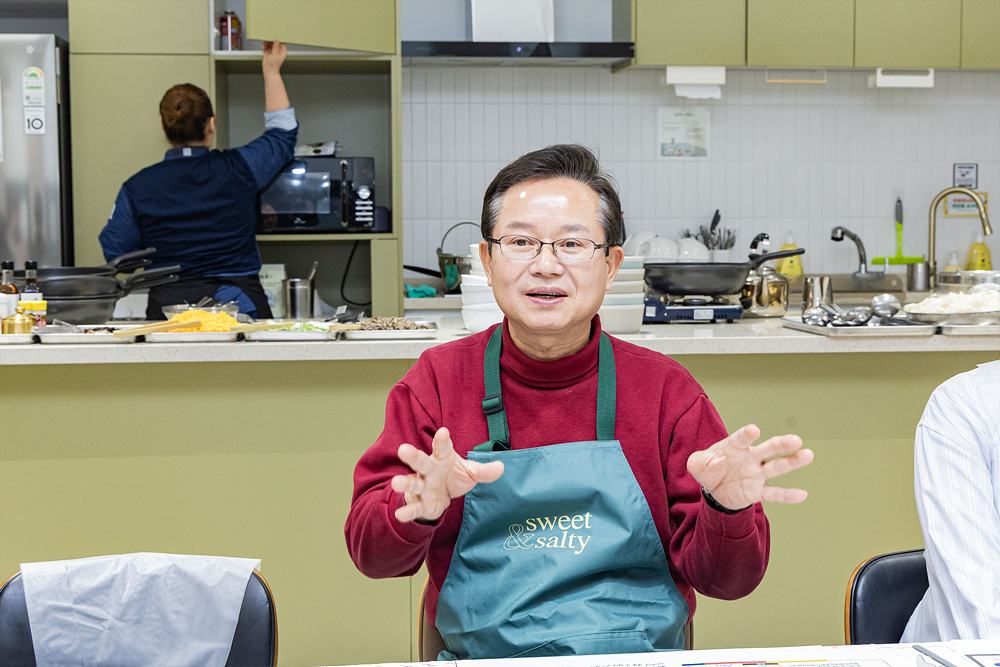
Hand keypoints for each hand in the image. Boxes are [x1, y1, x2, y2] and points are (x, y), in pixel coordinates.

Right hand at [261, 40, 286, 73]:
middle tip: (266, 39)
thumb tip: (277, 40)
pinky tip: (263, 49)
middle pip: (275, 42)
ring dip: (266, 44)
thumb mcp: (275, 55)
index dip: (278, 39)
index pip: (281, 42)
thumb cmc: (274, 65)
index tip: (273, 36)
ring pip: (270, 44)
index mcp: (282, 51)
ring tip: (264, 45)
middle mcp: (278, 51)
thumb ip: (276, 47)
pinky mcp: (268, 53)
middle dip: (270, 41)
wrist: (269, 71)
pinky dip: (264, 47)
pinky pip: (266, 47)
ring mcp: (273, 52)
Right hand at [391, 427, 503, 522]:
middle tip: (403, 449)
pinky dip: (407, 511)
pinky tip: (400, 514)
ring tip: (396, 483)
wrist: (441, 497)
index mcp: (442, 458)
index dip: (442, 441)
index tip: (444, 432)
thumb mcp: (470, 473)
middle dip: (413, 456)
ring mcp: (422, 487)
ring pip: (412, 484)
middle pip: (420, 462)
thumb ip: (483, 471)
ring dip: (404, 483)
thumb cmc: (453, 477)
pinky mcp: (420, 503)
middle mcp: (429, 471)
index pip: (442, 448)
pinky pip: (414, 507)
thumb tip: (501, 467)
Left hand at [686, 424, 813, 510]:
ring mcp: (757, 474)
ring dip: (792, 462)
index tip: (754, 431)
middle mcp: (750, 457)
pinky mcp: (758, 491)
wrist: (716, 489)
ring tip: (808, 455)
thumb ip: (697, 461)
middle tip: (795, 440)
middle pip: (768, 449)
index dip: (747, 434)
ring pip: (777, 467)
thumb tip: (701, 462)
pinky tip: (802, 494)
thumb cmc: (709, 468)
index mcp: (735, 446)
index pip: (742, 438)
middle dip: (781, 444)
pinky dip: (787, 495)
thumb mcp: (698, 464)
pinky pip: (774, 493)